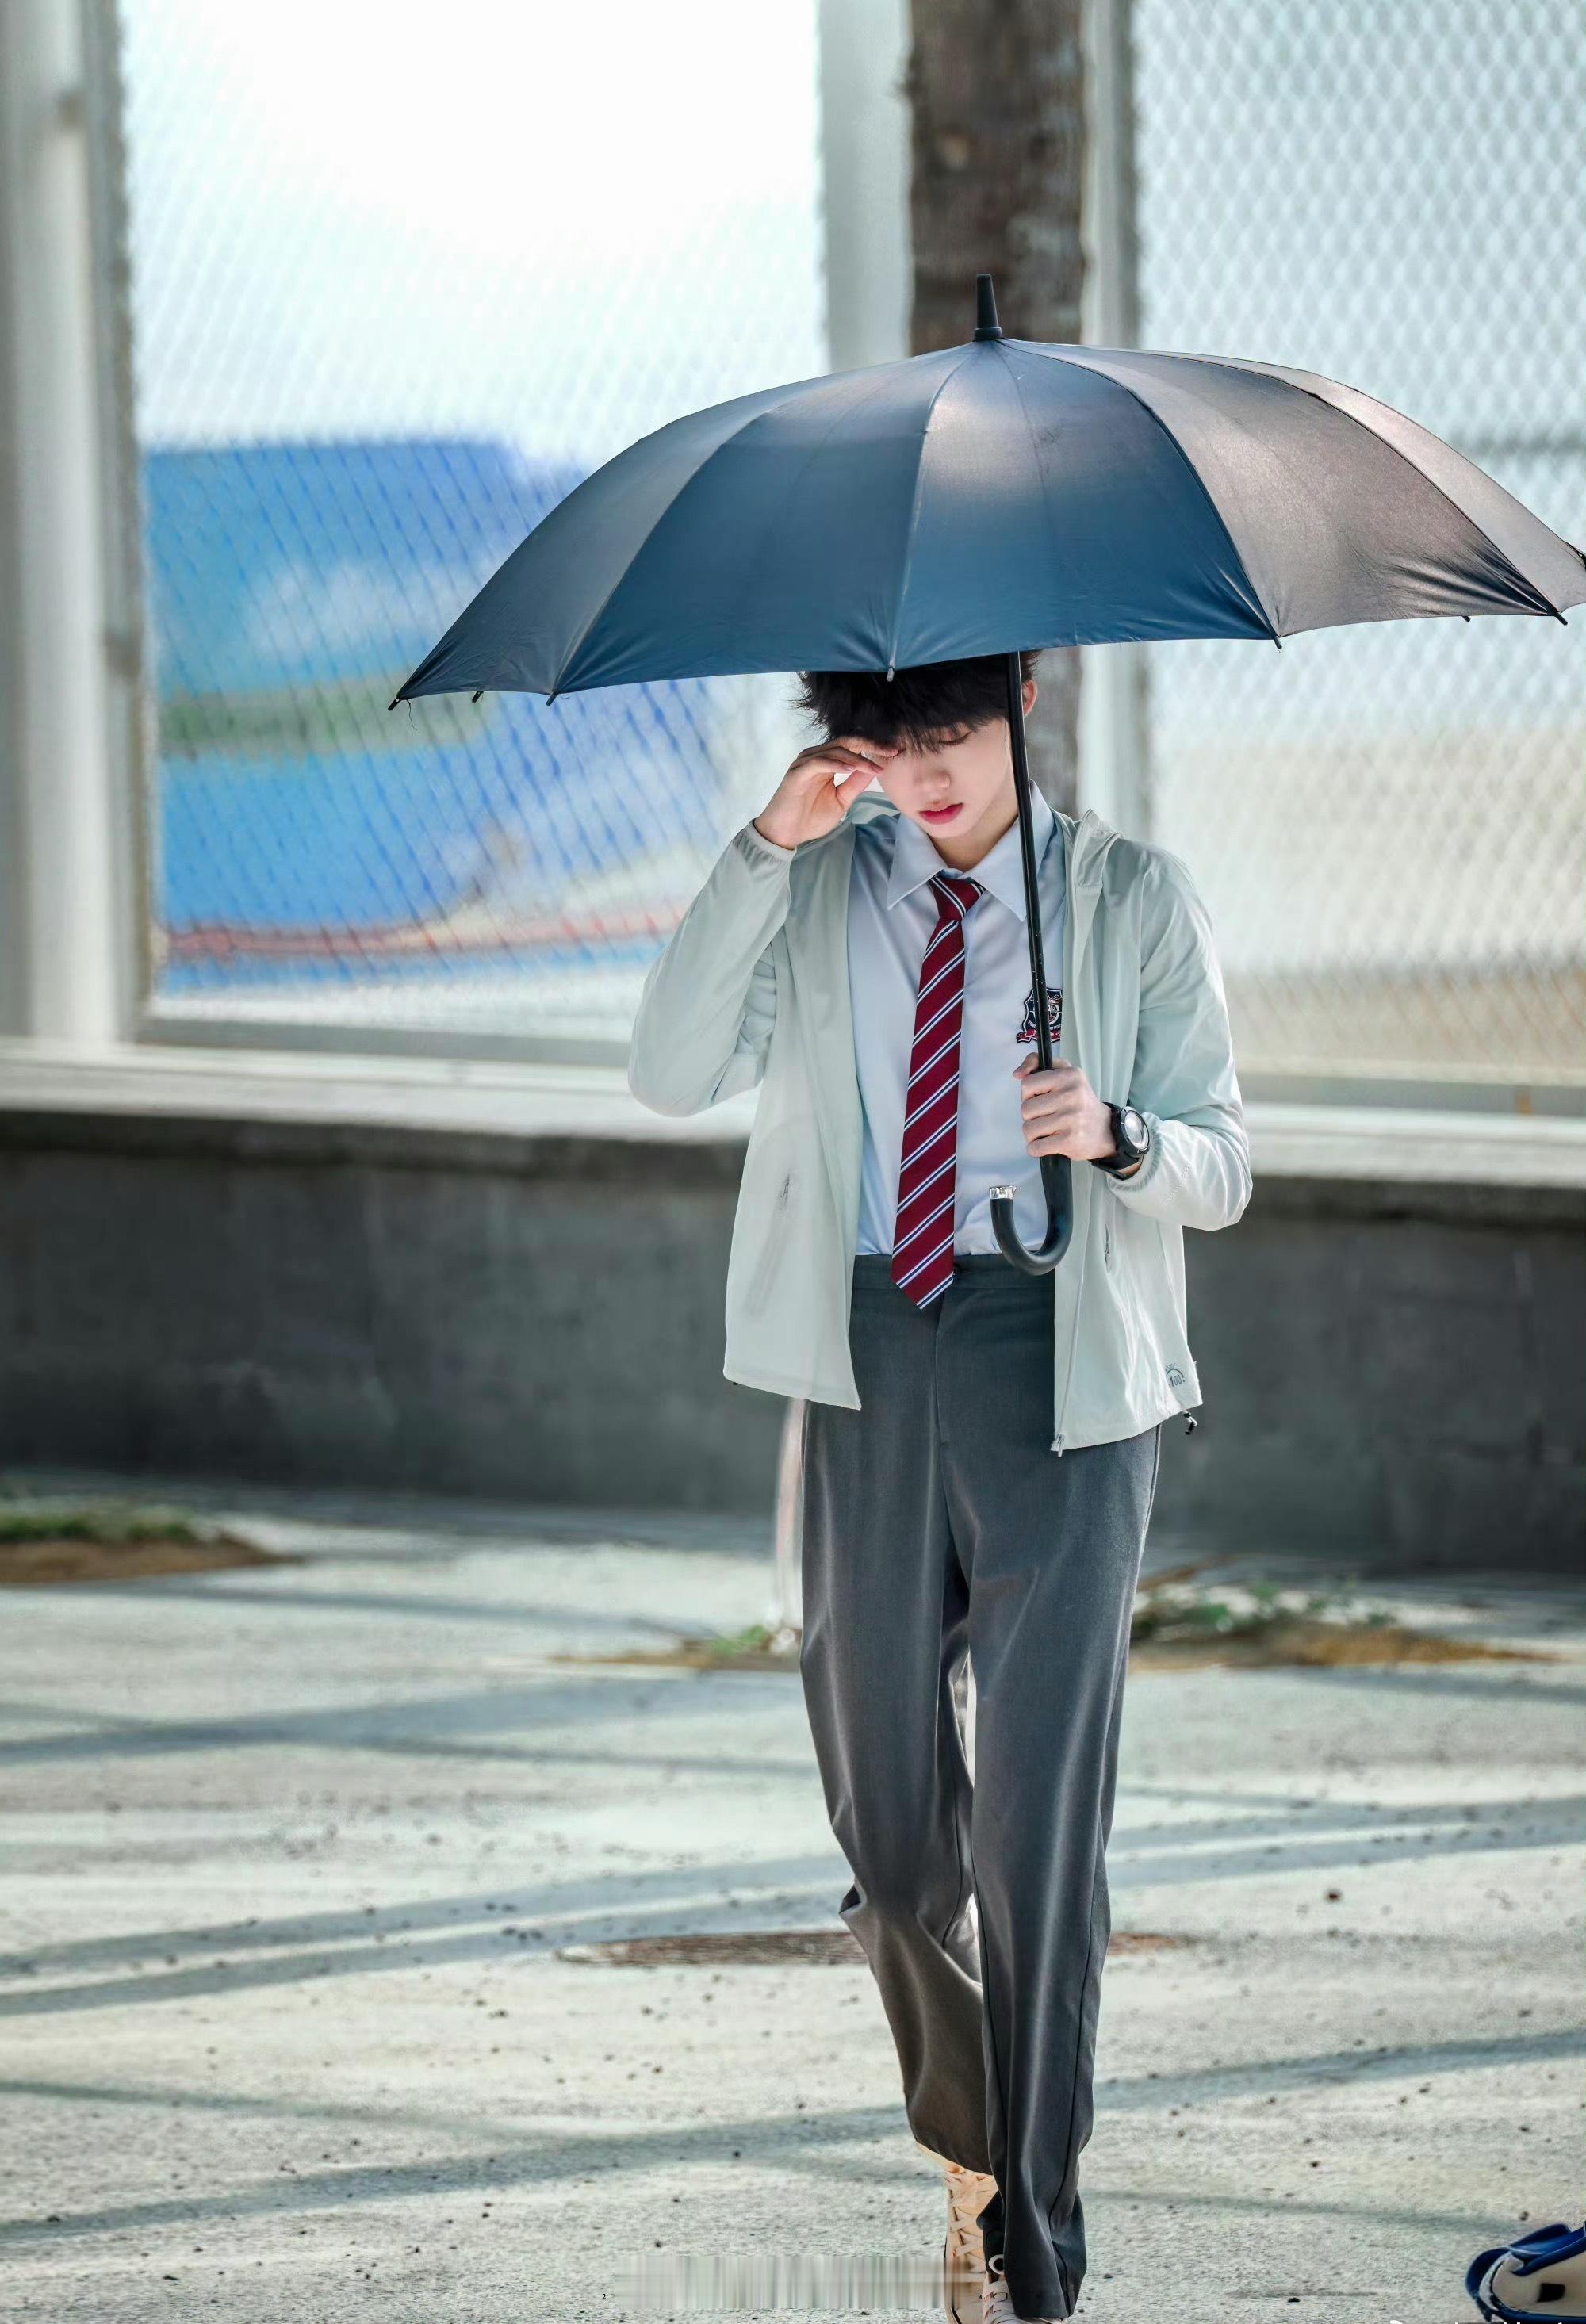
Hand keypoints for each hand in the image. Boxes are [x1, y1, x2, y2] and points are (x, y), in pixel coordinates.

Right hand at [753, 735, 899, 850]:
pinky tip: (851, 768)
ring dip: (858, 758)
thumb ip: (856, 783)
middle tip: (892, 752)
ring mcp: (805, 763)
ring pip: (836, 750)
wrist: (785, 834)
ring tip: (875, 767)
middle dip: (871, 746)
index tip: (896, 753)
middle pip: (847, 741)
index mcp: (827, 761)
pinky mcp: (797, 773)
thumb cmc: (809, 818)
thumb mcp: (841, 800)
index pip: (854, 746)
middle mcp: (816, 756)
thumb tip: (876, 768)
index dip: (875, 747)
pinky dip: (837, 764)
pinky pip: (819, 762)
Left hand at [1012, 1054, 1121, 1163]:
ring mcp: (1071, 1118)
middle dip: (1031, 1117)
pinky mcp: (1070, 1140)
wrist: (1106, 1130)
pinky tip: (1049, 1143)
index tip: (1041, 1099)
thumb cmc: (1078, 1102)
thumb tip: (1017, 1074)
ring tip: (1049, 1130)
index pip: (1027, 1085)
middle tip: (1047, 1117)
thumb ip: (1037, 1064)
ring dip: (1033, 1134)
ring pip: (1028, 1129)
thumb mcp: (1064, 1073)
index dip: (1028, 1095)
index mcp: (1069, 1075)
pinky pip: (1035, 1147)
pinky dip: (1036, 1149)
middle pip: (1025, 1109)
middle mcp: (1072, 1094)